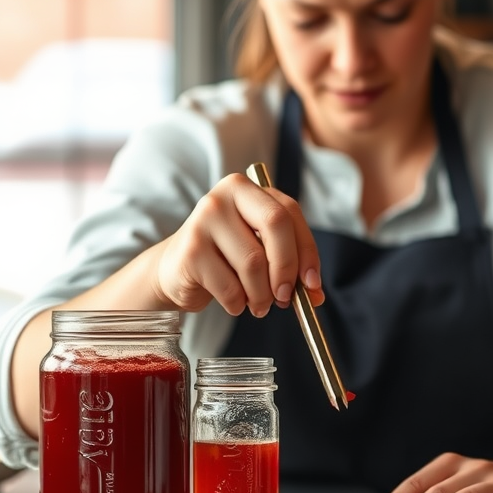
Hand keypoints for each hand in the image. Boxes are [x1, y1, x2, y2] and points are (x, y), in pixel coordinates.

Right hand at [150, 173, 323, 316]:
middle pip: (275, 225)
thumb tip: (315, 295)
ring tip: (259, 304)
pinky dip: (238, 303)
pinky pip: (230, 287)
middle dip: (287, 267)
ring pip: (253, 263)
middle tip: (286, 297)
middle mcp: (223, 197)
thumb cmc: (226, 258)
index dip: (306, 250)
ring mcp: (203, 221)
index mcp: (246, 189)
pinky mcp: (190, 251)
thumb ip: (290, 266)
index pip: (288, 212)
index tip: (312, 282)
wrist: (176, 270)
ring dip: (262, 295)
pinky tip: (235, 302)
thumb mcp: (260, 252)